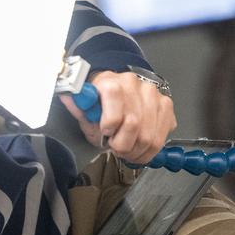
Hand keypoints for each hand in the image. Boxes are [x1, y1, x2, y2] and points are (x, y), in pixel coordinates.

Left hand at [60, 70, 176, 164]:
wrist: (120, 91)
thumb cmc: (102, 103)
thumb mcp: (86, 108)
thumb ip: (79, 107)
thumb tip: (68, 98)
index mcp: (112, 83)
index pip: (115, 109)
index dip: (109, 127)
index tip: (105, 132)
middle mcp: (136, 86)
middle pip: (134, 125)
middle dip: (122, 145)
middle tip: (116, 146)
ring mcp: (154, 95)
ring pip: (148, 137)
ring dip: (135, 151)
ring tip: (127, 148)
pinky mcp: (166, 107)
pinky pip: (160, 138)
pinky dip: (148, 151)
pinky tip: (138, 148)